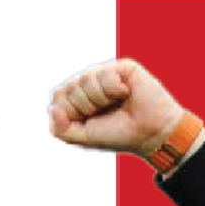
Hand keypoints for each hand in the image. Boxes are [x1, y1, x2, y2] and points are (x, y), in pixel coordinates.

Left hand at [49, 59, 183, 158]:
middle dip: (86, 107)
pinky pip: (105, 74)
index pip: (58, 97)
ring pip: (85, 79)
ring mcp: (105, 74)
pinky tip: (126, 94)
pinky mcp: (121, 67)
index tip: (89, 121)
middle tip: (105, 113)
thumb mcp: (85, 138)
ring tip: (117, 104)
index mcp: (79, 99)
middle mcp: (90, 84)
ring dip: (101, 99)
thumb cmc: (120, 135)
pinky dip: (115, 90)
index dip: (70, 112)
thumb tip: (53, 110)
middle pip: (69, 88)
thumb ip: (61, 129)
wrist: (151, 134)